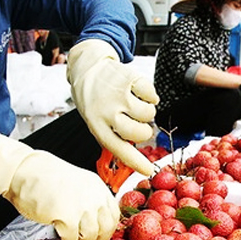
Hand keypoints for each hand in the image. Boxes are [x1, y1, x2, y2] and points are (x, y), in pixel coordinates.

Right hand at [0, 135, 119, 239]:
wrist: (23, 171)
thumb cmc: (44, 177)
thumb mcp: (76, 183)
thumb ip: (88, 198)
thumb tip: (94, 219)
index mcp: (97, 186)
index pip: (114, 215)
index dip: (108, 230)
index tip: (100, 237)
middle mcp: (93, 196)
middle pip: (106, 228)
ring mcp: (81, 207)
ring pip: (91, 237)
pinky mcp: (66, 217)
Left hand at [67, 39, 158, 175]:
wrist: (88, 69)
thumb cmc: (95, 100)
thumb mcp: (96, 121)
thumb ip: (113, 136)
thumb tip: (137, 159)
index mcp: (97, 125)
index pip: (119, 149)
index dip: (135, 162)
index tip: (148, 170)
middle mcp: (107, 111)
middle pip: (140, 132)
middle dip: (144, 130)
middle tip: (137, 123)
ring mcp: (118, 94)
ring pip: (149, 114)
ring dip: (147, 111)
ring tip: (134, 105)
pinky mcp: (129, 78)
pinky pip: (152, 95)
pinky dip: (151, 95)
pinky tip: (139, 92)